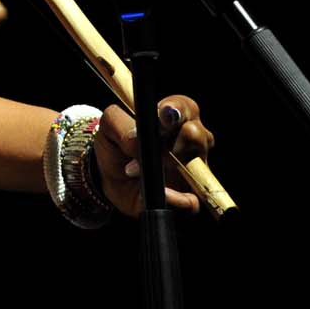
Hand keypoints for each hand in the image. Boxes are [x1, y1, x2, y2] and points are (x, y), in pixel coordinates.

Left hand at [92, 95, 214, 215]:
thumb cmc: (115, 146)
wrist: (109, 179)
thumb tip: (136, 141)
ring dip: (173, 168)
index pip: (184, 107)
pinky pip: (192, 201)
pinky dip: (177, 198)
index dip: (176, 110)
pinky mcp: (186, 197)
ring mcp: (191, 170)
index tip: (162, 117)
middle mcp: (188, 142)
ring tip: (140, 169)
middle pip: (198, 134)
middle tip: (154, 147)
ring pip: (200, 166)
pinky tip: (160, 194)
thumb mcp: (109, 127)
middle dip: (177, 139)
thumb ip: (120, 124)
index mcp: (172, 118)